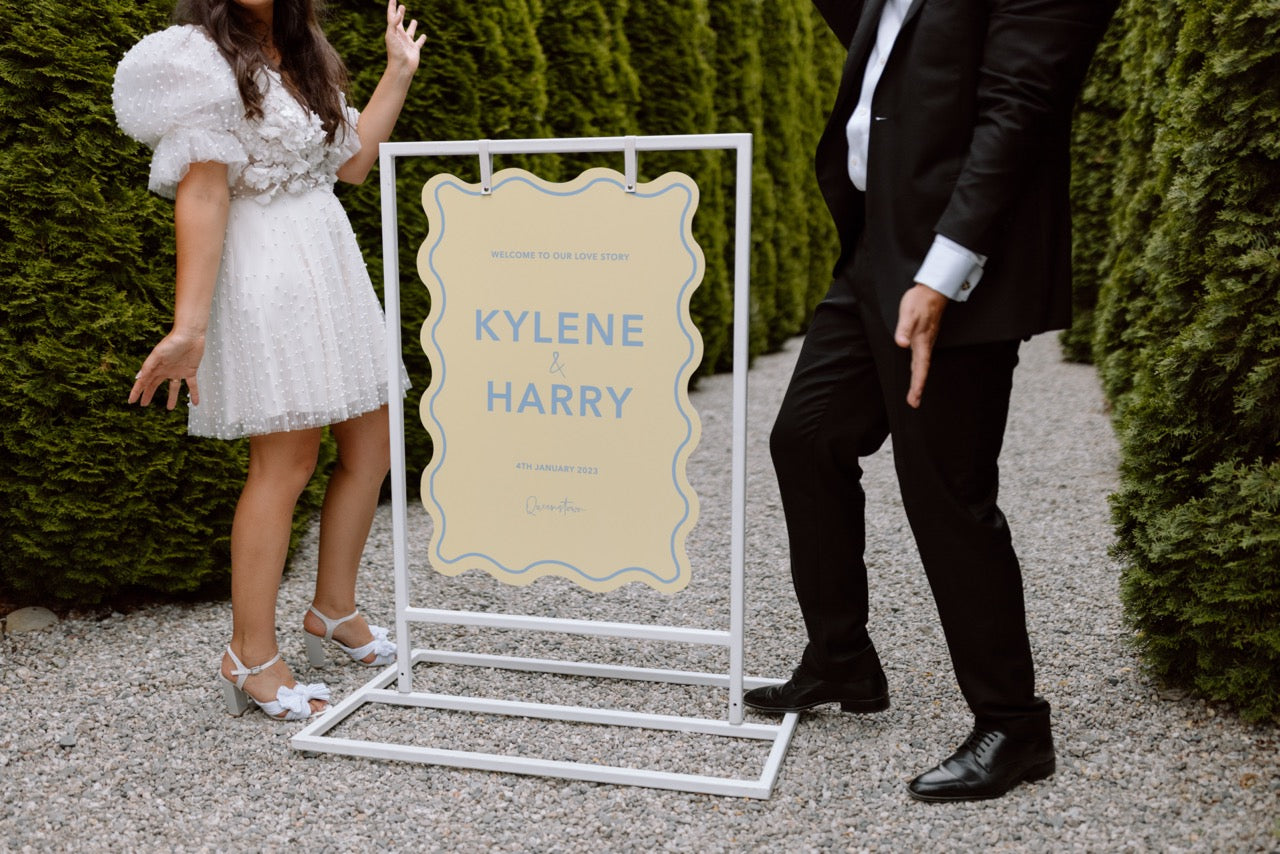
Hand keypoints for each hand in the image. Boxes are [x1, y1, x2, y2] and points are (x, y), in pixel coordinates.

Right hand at [128, 330, 204, 409]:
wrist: (190, 335)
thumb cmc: (172, 342)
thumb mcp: (157, 354)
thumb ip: (148, 366)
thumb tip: (139, 378)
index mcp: (156, 367)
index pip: (143, 382)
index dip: (137, 391)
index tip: (131, 401)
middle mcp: (165, 370)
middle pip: (155, 385)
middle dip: (149, 394)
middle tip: (144, 404)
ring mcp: (178, 371)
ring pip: (173, 388)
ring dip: (171, 398)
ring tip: (169, 408)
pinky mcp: (190, 371)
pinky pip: (192, 386)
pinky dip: (194, 394)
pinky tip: (195, 403)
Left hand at [385, 0, 426, 75]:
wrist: (401, 68)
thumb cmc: (395, 52)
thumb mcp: (391, 35)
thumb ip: (394, 23)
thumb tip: (398, 13)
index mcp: (393, 31)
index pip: (392, 16)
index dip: (392, 7)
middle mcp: (400, 36)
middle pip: (400, 22)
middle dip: (400, 14)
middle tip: (402, 6)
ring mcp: (407, 42)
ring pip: (410, 32)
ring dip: (412, 26)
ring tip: (414, 20)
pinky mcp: (415, 49)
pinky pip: (419, 42)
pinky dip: (421, 39)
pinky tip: (424, 35)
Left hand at [893, 283, 948, 408]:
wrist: (932, 290)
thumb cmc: (919, 302)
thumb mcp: (908, 314)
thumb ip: (904, 330)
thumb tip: (901, 344)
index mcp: (922, 342)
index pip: (920, 367)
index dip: (918, 384)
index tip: (915, 397)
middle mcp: (926, 344)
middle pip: (922, 370)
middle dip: (918, 387)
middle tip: (914, 403)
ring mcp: (927, 341)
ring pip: (922, 365)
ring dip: (919, 380)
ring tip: (915, 394)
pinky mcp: (925, 337)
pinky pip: (922, 358)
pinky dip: (919, 369)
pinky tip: (916, 372)